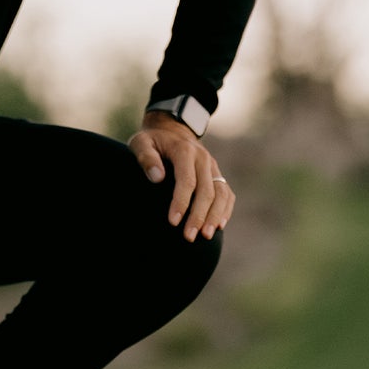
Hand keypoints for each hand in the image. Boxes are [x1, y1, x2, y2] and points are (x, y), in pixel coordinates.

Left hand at [130, 112, 232, 241]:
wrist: (171, 131)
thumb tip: (157, 178)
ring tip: (206, 236)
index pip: (187, 180)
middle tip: (188, 237)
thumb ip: (146, 158)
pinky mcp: (217, 175)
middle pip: (207, 191)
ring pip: (221, 194)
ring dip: (215, 216)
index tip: (173, 222)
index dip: (181, 202)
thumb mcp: (141, 143)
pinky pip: (227, 193)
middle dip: (198, 216)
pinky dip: (225, 210)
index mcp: (184, 151)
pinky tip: (219, 226)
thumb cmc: (152, 141)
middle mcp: (203, 158)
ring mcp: (212, 167)